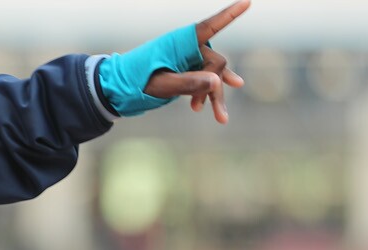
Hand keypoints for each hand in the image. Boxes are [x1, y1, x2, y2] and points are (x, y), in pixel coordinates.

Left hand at [142, 0, 249, 122]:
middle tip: (200, 110)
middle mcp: (188, 48)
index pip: (210, 27)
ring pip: (213, 76)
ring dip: (215, 96)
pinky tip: (213, 110)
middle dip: (214, 87)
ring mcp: (188, 60)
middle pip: (216, 63)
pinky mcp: (187, 71)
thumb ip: (189, 83)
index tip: (247, 2)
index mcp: (181, 43)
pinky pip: (206, 82)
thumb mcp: (162, 85)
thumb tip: (217, 82)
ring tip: (221, 119)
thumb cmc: (137, 82)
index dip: (230, 15)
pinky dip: (209, 95)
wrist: (120, 89)